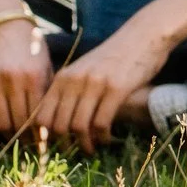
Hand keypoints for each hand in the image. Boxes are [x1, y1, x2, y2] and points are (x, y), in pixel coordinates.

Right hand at [0, 18, 51, 135]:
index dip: (41, 134)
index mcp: (34, 77)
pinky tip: (2, 127)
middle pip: (19, 123)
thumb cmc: (30, 47)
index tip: (46, 143)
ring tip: (18, 139)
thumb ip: (47, 93)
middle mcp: (13, 81)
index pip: (38, 116)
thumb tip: (52, 123)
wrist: (2, 26)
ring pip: (1, 123)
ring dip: (10, 136)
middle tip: (32, 146)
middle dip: (27, 139)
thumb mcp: (45, 66)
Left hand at [31, 24, 170, 150]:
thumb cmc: (115, 56)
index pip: (41, 115)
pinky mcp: (116, 89)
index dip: (45, 136)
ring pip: (78, 127)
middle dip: (65, 145)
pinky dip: (102, 137)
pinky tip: (107, 139)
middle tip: (75, 151)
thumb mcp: (85, 69)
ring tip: (91, 149)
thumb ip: (70, 88)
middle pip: (58, 125)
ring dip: (84, 144)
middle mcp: (74, 80)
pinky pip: (101, 123)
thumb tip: (57, 122)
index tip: (56, 146)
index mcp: (63, 76)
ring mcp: (95, 84)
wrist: (144, 35)